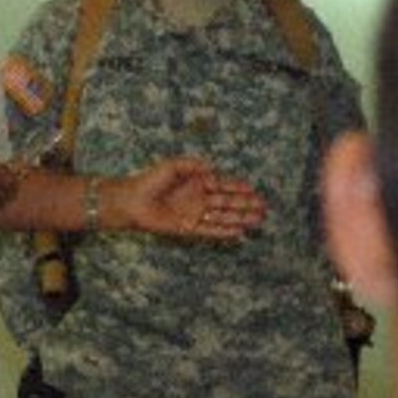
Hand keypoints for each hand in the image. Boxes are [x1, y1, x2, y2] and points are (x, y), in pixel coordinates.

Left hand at [117, 157, 266, 239]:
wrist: (132, 202)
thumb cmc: (150, 180)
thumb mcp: (173, 166)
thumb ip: (193, 165)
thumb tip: (213, 167)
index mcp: (197, 182)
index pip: (223, 185)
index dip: (238, 188)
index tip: (253, 189)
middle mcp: (199, 199)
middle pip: (227, 202)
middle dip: (246, 204)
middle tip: (264, 207)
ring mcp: (195, 214)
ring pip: (223, 217)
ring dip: (240, 219)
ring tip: (258, 220)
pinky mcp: (188, 228)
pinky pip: (210, 230)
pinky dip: (224, 231)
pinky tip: (239, 232)